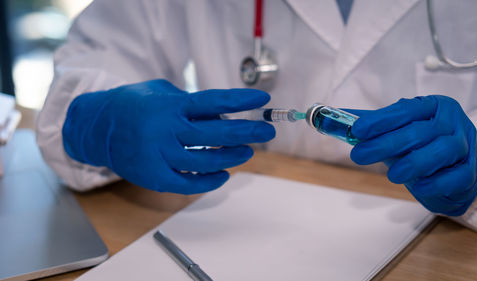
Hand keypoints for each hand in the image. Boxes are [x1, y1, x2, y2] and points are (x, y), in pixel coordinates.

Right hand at [62, 79, 274, 193]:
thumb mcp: (161, 92)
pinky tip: (223, 175)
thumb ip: (191, 102)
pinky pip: (188, 183)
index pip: (214, 101)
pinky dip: (209, 181)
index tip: (262, 102)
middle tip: (266, 132)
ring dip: (232, 157)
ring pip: (206, 161)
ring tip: (246, 152)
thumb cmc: (132, 105)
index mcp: (169, 105)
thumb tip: (225, 114)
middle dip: (247, 132)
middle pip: (217, 133)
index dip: (241, 102)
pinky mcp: (153, 176)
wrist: (94, 128)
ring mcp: (159, 155)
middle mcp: (165, 129)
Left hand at [348, 95, 476, 215]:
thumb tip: (333, 118)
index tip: (356, 130)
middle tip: (359, 156)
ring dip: (412, 163)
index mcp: (433, 106)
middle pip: (419, 132)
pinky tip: (418, 186)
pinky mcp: (469, 172)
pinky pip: (454, 177)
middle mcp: (452, 122)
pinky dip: (434, 182)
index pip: (405, 110)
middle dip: (385, 144)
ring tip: (392, 175)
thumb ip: (370, 124)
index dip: (380, 120)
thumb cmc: (420, 145)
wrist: (453, 170)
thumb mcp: (396, 129)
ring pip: (440, 151)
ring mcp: (464, 146)